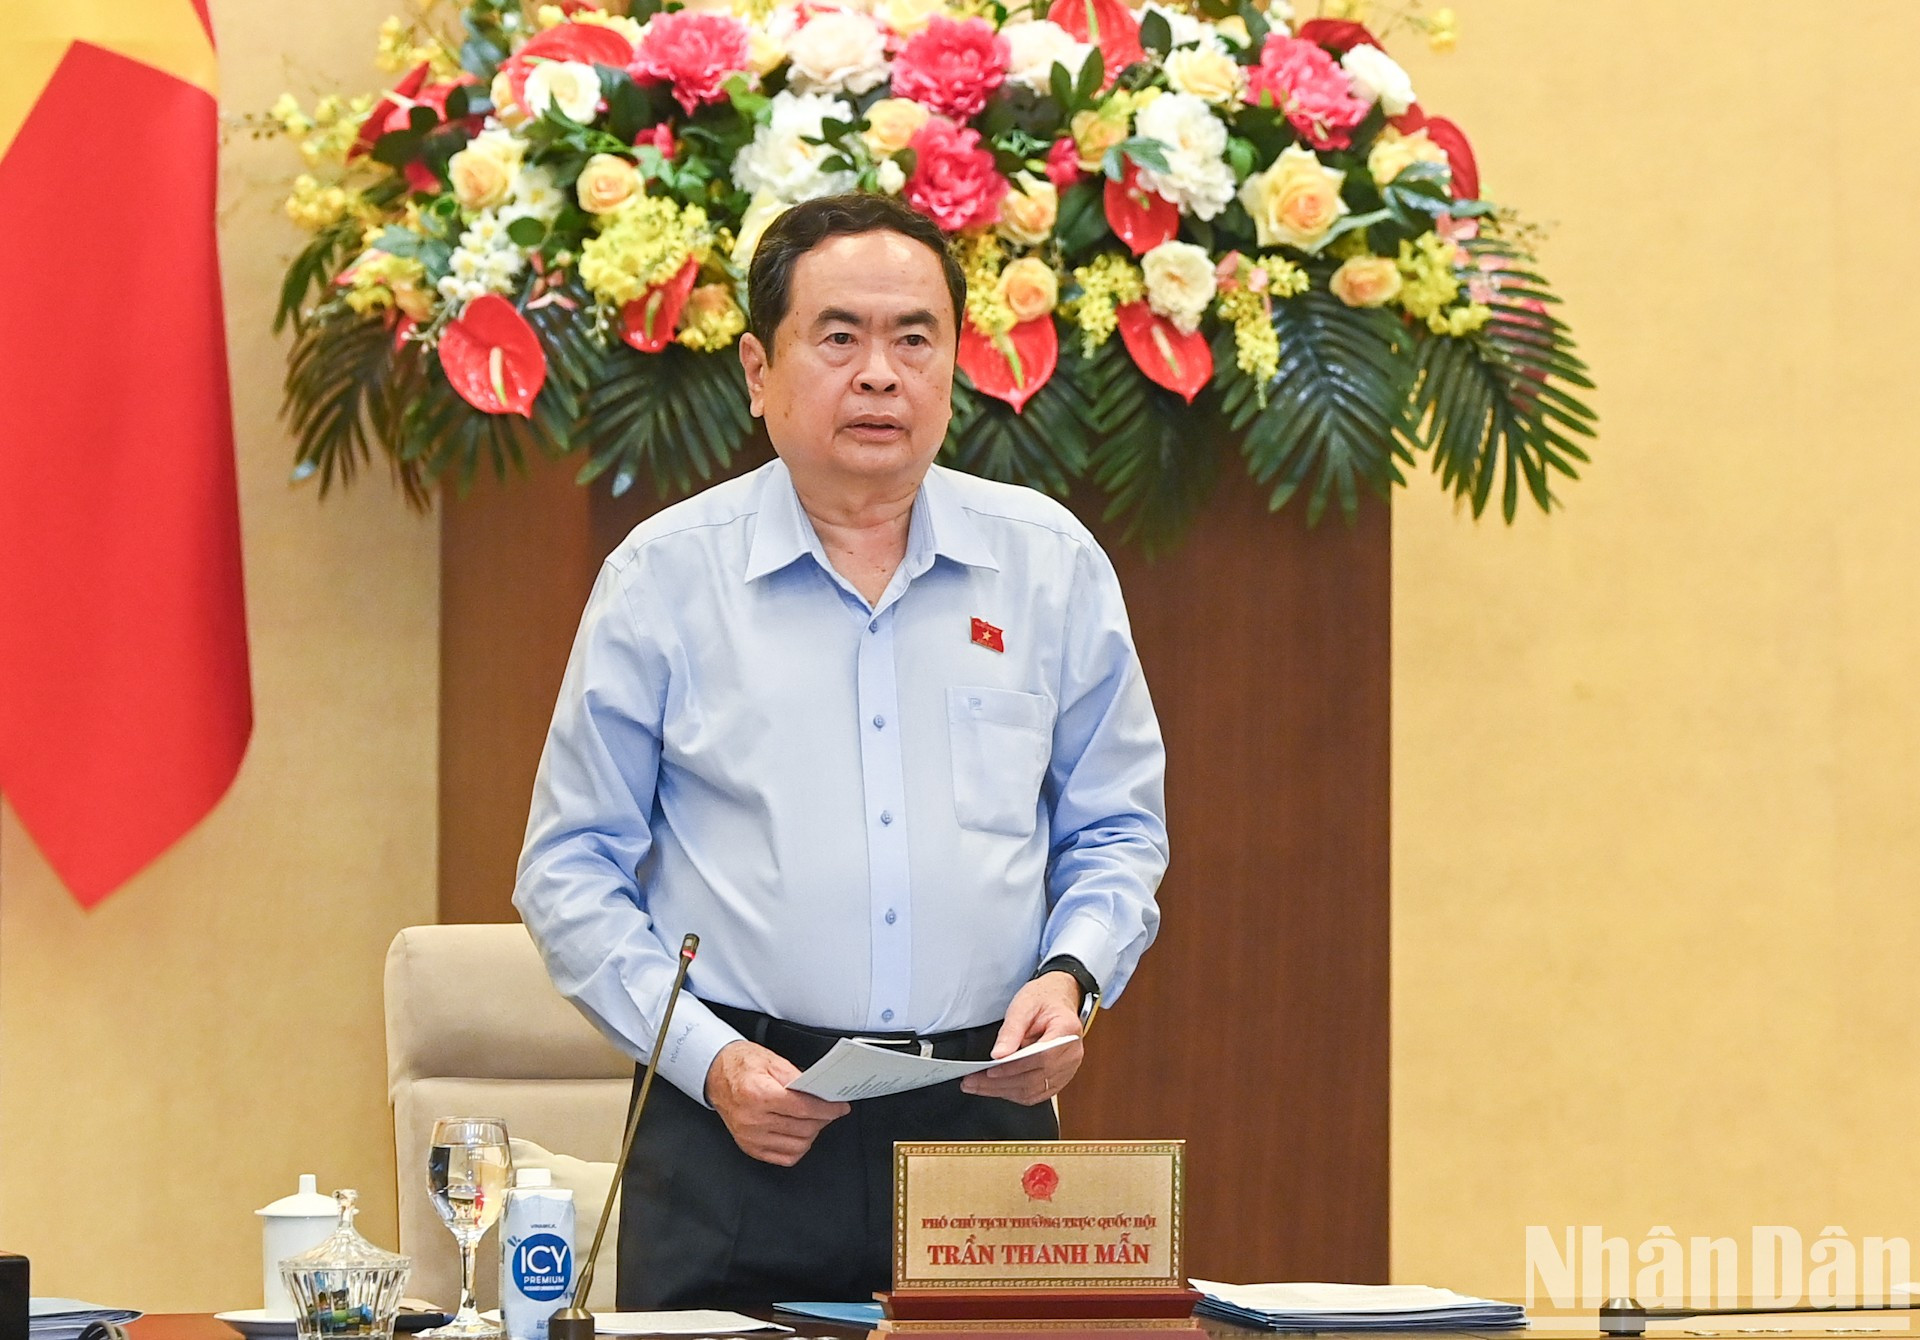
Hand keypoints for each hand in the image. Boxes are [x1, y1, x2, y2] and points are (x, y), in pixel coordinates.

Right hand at [704, 1040, 850, 1165]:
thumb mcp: (772, 1060)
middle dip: (824, 1119)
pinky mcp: (750, 1147)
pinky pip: (784, 1157)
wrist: (716, 1075)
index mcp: (758, 1094)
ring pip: (797, 1145)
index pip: (803, 1108)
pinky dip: (798, 1146)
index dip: (828, 1108)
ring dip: (813, 1133)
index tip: (840, 1107)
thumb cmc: (742, 1065)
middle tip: (830, 1109)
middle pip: (803, 1128)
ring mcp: (750, 1137)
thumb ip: (797, 1078)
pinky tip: (800, 1132)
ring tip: (814, 1118)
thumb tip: (820, 1092)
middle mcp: (752, 1119)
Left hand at [959, 972, 1084, 1104]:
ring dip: (1003, 1091)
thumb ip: (1011, 1030)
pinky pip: (1036, 1093)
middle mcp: (1072, 1054)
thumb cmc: (1043, 1000)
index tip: (990, 1071)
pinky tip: (994, 1088)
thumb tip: (998, 1055)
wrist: (1058, 1001)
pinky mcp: (1059, 1079)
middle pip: (1036, 1078)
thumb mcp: (1024, 1005)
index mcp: (1067, 1030)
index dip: (1015, 1068)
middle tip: (972, 1081)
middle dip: (1000, 1084)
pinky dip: (1013, 1093)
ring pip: (1034, 1091)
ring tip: (977, 1086)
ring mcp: (1068, 1069)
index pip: (1042, 1058)